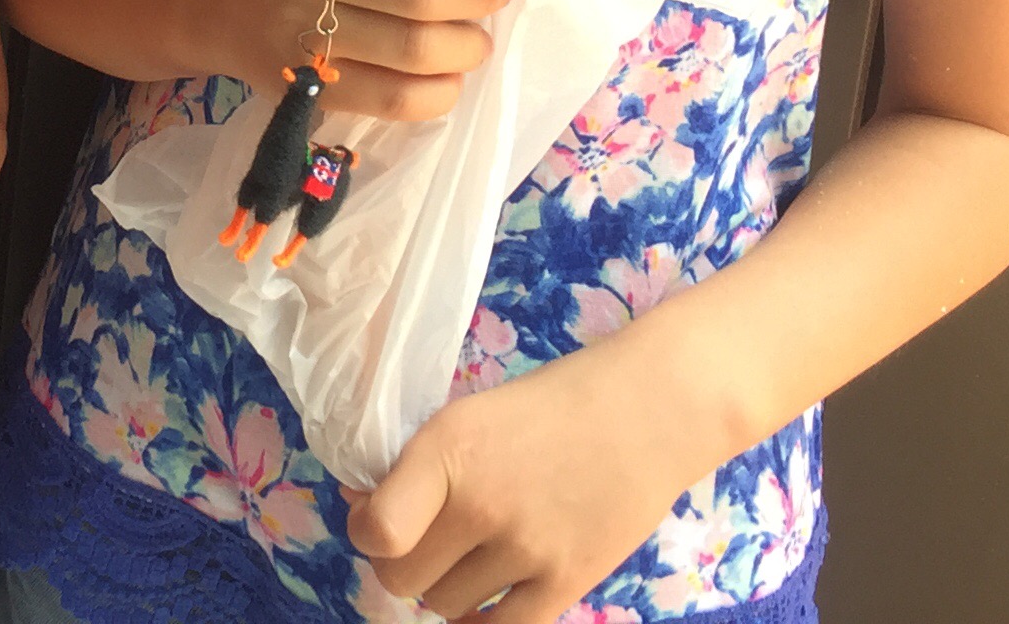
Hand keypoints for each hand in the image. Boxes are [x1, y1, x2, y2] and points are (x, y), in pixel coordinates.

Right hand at [230, 0, 505, 120]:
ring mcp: (304, 34)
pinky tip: (448, 80)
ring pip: (412, 49)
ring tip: (473, 43)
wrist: (223, 0)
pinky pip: (393, 98)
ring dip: (464, 48)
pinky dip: (438, 93)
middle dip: (475, 0)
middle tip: (494, 0)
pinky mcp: (309, 86)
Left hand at [346, 348, 698, 618]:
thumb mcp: (471, 415)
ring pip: (447, 608)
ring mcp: (526, 549)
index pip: (376, 530)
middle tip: (429, 542)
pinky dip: (487, 620)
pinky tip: (494, 595)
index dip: (366, 532)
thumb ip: (419, 465)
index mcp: (446, 449)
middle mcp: (480, 503)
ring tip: (474, 556)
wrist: (647, 411)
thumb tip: (362, 509)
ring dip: (450, 588)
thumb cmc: (552, 405)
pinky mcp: (568, 582)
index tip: (377, 521)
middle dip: (406, 563)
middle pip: (403, 580)